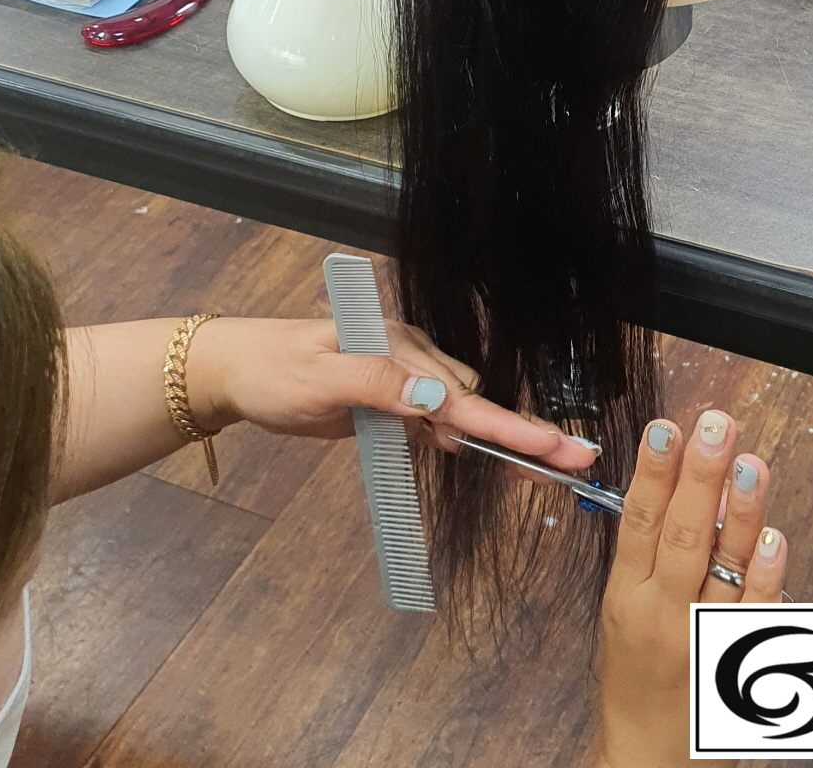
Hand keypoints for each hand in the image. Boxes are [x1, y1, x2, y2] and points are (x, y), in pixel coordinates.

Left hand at [192, 316, 598, 473]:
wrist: (236, 369)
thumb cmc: (274, 370)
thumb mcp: (321, 377)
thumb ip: (380, 385)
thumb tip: (438, 397)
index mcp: (399, 348)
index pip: (463, 396)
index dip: (510, 425)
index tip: (554, 446)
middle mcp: (410, 359)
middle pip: (476, 404)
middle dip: (524, 434)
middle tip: (576, 461)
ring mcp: (402, 380)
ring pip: (461, 414)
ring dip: (501, 440)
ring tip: (549, 466)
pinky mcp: (390, 402)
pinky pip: (436, 424)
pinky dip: (465, 442)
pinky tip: (487, 459)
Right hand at [594, 410, 786, 767]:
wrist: (649, 764)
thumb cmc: (634, 684)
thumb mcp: (621, 612)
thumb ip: (646, 554)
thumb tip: (675, 486)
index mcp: (626, 597)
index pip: (639, 520)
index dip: (654, 471)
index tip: (666, 428)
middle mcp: (663, 615)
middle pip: (682, 534)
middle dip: (700, 474)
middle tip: (716, 426)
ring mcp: (703, 642)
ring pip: (723, 566)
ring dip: (740, 511)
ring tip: (751, 462)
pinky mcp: (739, 667)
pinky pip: (758, 614)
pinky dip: (768, 574)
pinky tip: (776, 536)